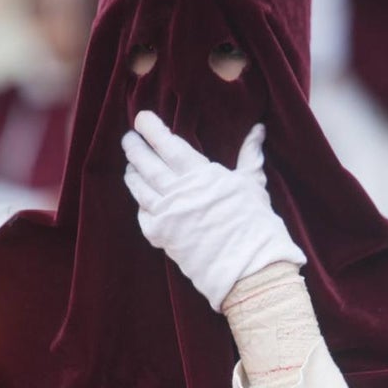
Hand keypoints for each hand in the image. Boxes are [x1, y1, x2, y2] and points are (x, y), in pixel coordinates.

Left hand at [121, 111, 305, 310]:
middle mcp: (178, 193)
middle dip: (135, 148)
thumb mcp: (253, 184)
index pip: (169, 145)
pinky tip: (142, 200)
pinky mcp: (162, 237)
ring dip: (133, 174)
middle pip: (147, 164)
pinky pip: (143, 216)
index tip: (141, 118)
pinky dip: (141, 205)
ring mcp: (167, 216)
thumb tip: (258, 130)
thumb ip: (249, 155)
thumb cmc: (256, 224)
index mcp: (201, 175)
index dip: (152, 130)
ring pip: (140, 189)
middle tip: (129, 138)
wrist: (250, 268)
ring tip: (130, 166)